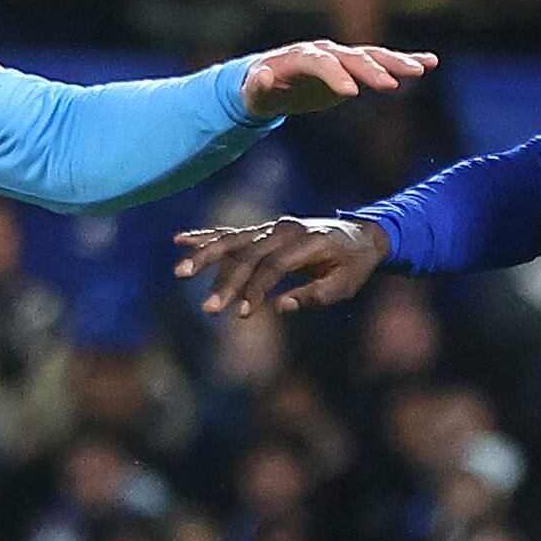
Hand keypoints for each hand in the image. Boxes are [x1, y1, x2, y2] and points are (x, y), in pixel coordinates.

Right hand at [175, 213, 392, 315]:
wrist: (360, 236)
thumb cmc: (352, 265)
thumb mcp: (344, 285)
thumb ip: (313, 295)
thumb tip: (280, 306)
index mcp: (307, 241)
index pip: (273, 265)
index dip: (256, 289)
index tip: (242, 313)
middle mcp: (284, 229)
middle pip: (248, 254)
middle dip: (225, 282)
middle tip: (208, 308)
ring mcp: (271, 227)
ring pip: (233, 241)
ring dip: (205, 256)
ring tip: (181, 272)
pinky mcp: (262, 231)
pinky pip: (230, 233)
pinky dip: (206, 236)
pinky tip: (180, 240)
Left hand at [239, 39, 441, 116]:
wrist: (269, 81)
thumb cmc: (260, 90)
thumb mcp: (254, 94)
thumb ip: (259, 86)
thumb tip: (265, 75)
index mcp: (301, 56)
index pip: (321, 63)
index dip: (335, 76)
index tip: (351, 93)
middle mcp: (325, 51)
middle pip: (352, 57)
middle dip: (371, 70)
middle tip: (390, 85)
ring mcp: (341, 56)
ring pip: (372, 55)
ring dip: (397, 61)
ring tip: (422, 68)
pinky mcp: (354, 67)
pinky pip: (382, 61)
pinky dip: (405, 60)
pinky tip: (430, 62)